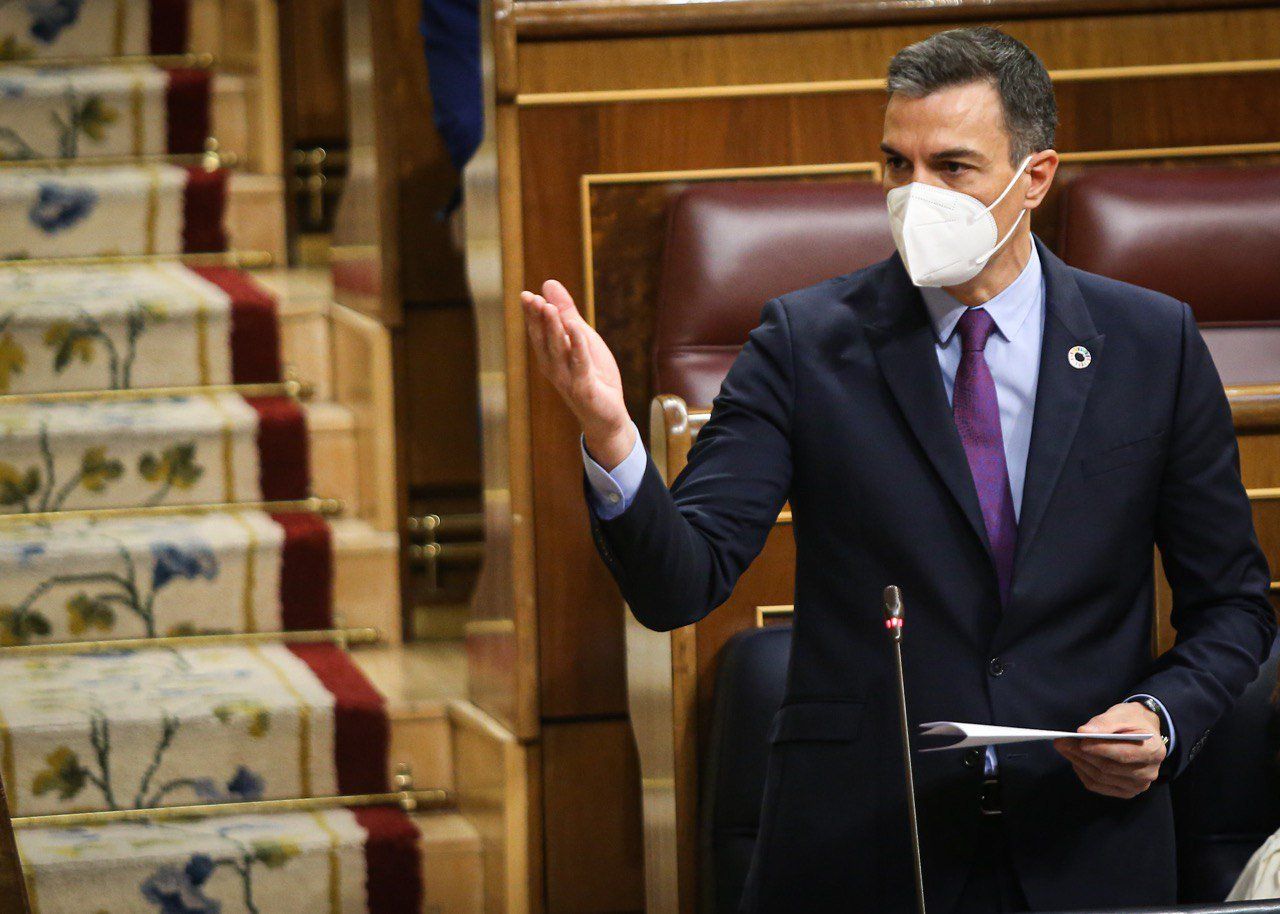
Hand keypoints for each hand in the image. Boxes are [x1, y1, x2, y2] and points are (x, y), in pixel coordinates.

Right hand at [520, 280, 633, 467]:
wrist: (606, 415)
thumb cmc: (593, 374)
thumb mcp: (582, 337)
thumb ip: (566, 312)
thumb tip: (548, 283)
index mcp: (550, 355)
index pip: (538, 332)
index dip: (531, 314)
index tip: (526, 295)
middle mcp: (554, 367)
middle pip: (544, 340)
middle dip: (537, 319)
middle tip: (531, 298)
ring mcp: (567, 379)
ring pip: (558, 350)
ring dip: (553, 329)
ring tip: (548, 308)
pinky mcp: (584, 388)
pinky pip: (580, 363)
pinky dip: (577, 345)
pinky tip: (575, 328)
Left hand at [1053, 702, 1165, 798]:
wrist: (1143, 733)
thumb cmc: (1132, 721)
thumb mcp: (1121, 714)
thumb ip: (1104, 723)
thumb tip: (1083, 732)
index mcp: (1153, 751)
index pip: (1124, 754)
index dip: (1101, 749)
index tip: (1081, 741)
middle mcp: (1148, 773)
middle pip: (1109, 768)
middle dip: (1082, 754)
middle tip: (1061, 742)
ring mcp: (1137, 785)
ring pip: (1101, 778)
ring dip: (1078, 762)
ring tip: (1063, 748)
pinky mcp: (1125, 791)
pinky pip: (1098, 786)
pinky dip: (1083, 772)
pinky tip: (1074, 759)